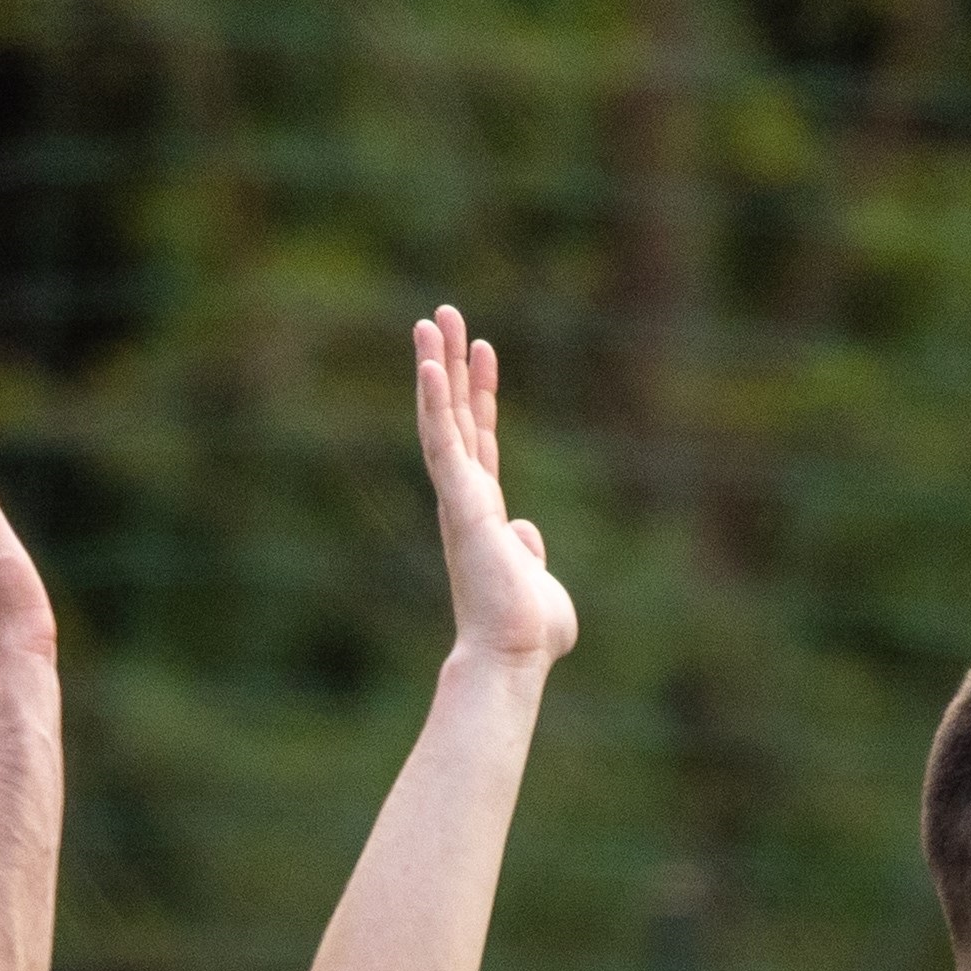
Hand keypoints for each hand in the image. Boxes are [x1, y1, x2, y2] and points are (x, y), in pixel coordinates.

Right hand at [417, 305, 574, 671]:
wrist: (513, 657)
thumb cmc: (529, 634)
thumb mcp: (541, 584)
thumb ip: (532, 556)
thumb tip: (526, 535)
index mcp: (486, 513)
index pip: (482, 439)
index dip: (482, 394)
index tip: (482, 350)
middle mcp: (466, 499)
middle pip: (456, 416)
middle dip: (450, 363)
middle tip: (442, 314)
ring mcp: (459, 499)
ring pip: (442, 420)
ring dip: (436, 367)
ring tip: (430, 319)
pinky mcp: (460, 503)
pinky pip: (443, 443)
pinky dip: (436, 403)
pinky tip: (433, 364)